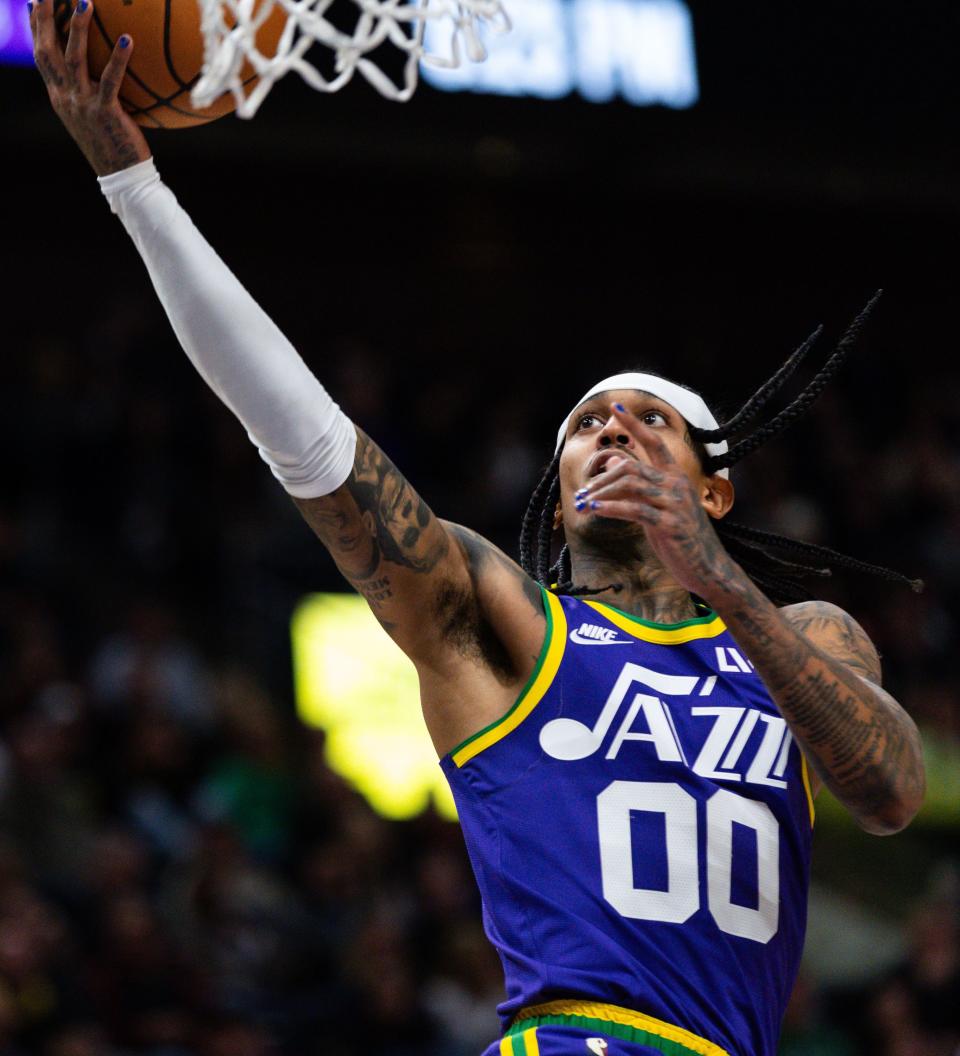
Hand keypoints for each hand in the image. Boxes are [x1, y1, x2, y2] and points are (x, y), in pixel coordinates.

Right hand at [30, 0, 150, 175]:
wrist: (121, 176)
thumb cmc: (112, 144)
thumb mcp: (92, 116)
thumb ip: (89, 91)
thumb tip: (99, 69)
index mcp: (59, 97)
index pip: (41, 57)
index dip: (35, 28)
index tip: (33, 1)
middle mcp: (65, 98)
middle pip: (47, 51)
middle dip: (44, 18)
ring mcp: (83, 104)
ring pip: (73, 59)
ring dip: (77, 28)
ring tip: (85, 2)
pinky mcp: (105, 112)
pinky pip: (111, 80)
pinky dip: (118, 58)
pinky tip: (127, 39)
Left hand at [574, 402, 736, 597]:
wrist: (707, 567)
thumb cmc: (681, 536)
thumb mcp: (660, 506)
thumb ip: (641, 486)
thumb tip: (615, 463)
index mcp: (676, 476)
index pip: (653, 442)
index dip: (634, 424)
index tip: (615, 406)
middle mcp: (677, 484)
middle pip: (631, 467)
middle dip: (601, 478)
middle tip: (581, 492)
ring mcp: (674, 504)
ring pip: (629, 485)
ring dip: (600, 494)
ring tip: (582, 503)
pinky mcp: (669, 524)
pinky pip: (634, 510)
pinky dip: (610, 508)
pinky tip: (594, 511)